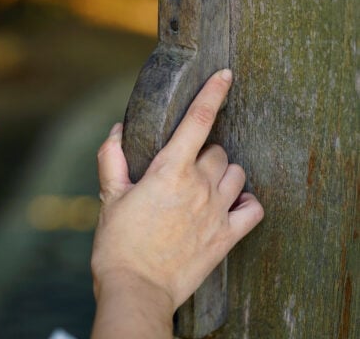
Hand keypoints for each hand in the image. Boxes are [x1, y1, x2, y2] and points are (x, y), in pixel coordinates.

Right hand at [91, 69, 263, 336]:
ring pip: (236, 175)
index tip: (225, 75)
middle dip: (203, 152)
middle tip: (184, 168)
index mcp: (169, 171)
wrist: (137, 288)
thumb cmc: (118, 244)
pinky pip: (253, 209)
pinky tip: (234, 202)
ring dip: (224, 173)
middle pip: (217, 151)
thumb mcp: (109, 197)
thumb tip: (116, 130)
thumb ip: (112, 158)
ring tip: (207, 184)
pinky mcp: (226, 237)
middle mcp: (199, 186)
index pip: (198, 120)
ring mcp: (217, 211)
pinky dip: (248, 201)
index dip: (213, 92)